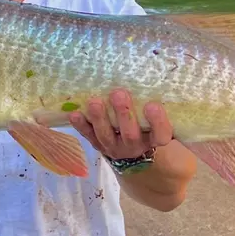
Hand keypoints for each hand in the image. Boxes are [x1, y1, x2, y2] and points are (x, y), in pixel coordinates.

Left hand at [68, 88, 196, 204]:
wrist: (137, 158)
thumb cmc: (151, 130)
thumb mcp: (160, 124)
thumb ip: (159, 111)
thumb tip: (155, 78)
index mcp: (155, 141)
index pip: (161, 135)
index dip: (158, 122)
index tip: (153, 106)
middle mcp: (135, 147)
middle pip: (130, 134)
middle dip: (124, 114)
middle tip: (119, 93)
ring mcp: (114, 147)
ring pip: (106, 136)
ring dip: (100, 118)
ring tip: (94, 101)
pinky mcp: (99, 145)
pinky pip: (89, 137)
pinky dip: (81, 126)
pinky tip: (74, 114)